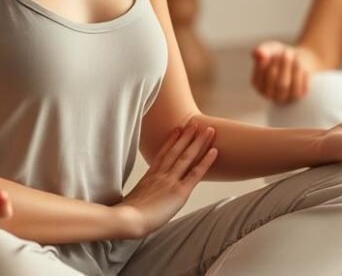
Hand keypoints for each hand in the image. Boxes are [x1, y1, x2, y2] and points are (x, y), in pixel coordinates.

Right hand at [117, 123, 216, 237]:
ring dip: (198, 142)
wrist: (127, 220)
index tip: (177, 130)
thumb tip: (140, 203)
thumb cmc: (126, 217)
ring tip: (208, 129)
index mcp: (148, 178)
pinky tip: (214, 151)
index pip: (162, 155)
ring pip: (187, 157)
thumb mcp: (131, 202)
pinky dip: (206, 161)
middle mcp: (160, 175)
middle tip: (195, 122)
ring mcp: (170, 181)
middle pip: (176, 151)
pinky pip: (195, 173)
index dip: (170, 141)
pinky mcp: (180, 191)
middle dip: (186, 135)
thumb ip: (139, 198)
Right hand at [251, 41, 316, 103]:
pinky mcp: (299, 95)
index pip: (260, 79)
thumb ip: (262, 51)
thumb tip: (258, 54)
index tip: (273, 53)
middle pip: (276, 83)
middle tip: (287, 52)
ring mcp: (285, 97)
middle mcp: (270, 94)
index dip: (267, 65)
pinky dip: (302, 73)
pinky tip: (301, 64)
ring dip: (292, 69)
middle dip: (282, 66)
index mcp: (258, 84)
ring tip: (294, 56)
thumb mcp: (269, 49)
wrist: (296, 58)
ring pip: (288, 86)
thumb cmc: (278, 55)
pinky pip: (302, 86)